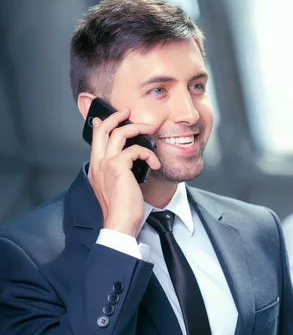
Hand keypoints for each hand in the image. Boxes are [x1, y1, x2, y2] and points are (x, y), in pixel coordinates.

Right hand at [88, 109, 160, 235]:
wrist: (119, 223)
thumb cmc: (122, 210)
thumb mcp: (117, 187)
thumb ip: (118, 173)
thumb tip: (129, 163)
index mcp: (96, 168)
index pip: (95, 140)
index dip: (99, 126)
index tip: (103, 118)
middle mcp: (97, 163)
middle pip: (102, 130)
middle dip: (115, 116)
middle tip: (127, 112)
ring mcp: (106, 164)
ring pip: (119, 133)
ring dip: (137, 127)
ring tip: (150, 129)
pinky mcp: (118, 167)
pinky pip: (136, 150)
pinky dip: (149, 154)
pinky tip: (155, 164)